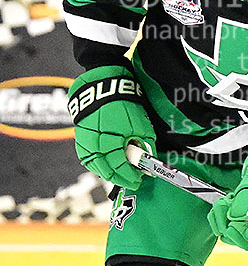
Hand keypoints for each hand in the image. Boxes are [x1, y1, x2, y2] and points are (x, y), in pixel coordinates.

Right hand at [68, 65, 155, 189]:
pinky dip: (98, 165)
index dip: (131, 176)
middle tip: (132, 180)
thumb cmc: (124, 103)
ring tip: (121, 175)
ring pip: (95, 167)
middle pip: (107, 171)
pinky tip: (107, 165)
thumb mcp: (140, 125)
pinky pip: (87, 158)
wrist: (103, 85)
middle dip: (121, 178)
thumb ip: (145, 145)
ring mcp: (85, 142)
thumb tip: (148, 161)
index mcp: (110, 144)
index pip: (121, 169)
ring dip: (109, 173)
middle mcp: (94, 146)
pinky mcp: (80, 137)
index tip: (140, 179)